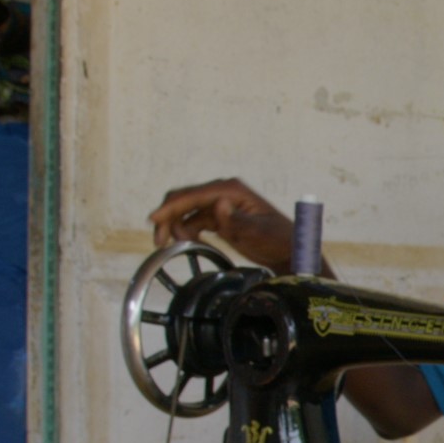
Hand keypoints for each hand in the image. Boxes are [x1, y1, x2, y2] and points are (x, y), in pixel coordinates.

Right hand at [148, 178, 299, 272]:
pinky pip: (193, 222)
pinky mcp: (219, 217)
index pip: (193, 195)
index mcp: (231, 190)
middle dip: (168, 218)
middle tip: (160, 241)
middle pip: (184, 199)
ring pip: (185, 211)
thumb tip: (218, 203)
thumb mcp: (260, 233)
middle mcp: (223, 192)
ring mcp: (220, 204)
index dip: (171, 206)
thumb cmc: (280, 241)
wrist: (290, 252)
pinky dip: (187, 232)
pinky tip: (191, 245)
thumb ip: (238, 220)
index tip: (154, 220)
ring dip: (176, 227)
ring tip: (178, 246)